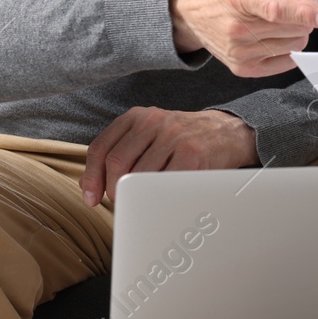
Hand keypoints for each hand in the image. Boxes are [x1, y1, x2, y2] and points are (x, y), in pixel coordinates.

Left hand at [81, 107, 257, 205]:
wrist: (227, 132)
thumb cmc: (183, 140)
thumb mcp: (151, 133)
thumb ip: (123, 150)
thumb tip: (90, 185)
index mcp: (138, 116)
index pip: (101, 147)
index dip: (91, 176)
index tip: (91, 197)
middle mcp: (154, 121)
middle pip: (116, 162)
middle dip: (112, 189)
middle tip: (119, 202)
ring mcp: (174, 136)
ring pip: (139, 175)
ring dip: (135, 196)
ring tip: (141, 202)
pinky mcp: (192, 154)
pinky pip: (164, 183)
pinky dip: (157, 196)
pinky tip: (159, 200)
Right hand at [170, 0, 317, 76]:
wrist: (185, 9)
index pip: (276, 10)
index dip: (305, 12)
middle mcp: (238, 29)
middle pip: (294, 28)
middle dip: (306, 10)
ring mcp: (240, 51)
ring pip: (294, 44)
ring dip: (298, 27)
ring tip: (281, 12)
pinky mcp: (242, 67)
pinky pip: (285, 61)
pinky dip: (290, 46)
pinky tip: (278, 30)